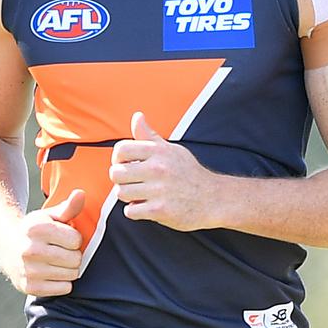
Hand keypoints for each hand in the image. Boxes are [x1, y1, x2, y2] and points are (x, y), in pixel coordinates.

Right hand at [4, 189, 84, 296]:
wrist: (5, 247)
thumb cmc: (35, 229)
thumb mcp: (50, 215)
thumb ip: (69, 206)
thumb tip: (81, 193)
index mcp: (38, 230)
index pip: (76, 240)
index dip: (74, 239)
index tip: (65, 237)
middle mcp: (30, 250)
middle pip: (75, 259)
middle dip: (74, 254)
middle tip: (63, 251)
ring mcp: (28, 270)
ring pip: (71, 275)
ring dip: (69, 269)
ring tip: (57, 261)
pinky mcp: (28, 287)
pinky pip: (63, 289)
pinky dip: (63, 283)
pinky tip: (52, 273)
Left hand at [110, 112, 217, 231]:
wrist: (212, 198)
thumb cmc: (188, 172)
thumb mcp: (171, 150)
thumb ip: (149, 135)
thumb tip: (137, 116)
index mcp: (159, 151)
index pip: (121, 149)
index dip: (118, 158)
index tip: (127, 164)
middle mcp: (158, 168)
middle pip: (116, 173)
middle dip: (121, 179)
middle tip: (133, 182)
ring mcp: (159, 190)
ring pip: (121, 193)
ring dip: (129, 196)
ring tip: (142, 194)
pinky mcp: (159, 210)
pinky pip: (130, 211)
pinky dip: (136, 211)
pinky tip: (148, 206)